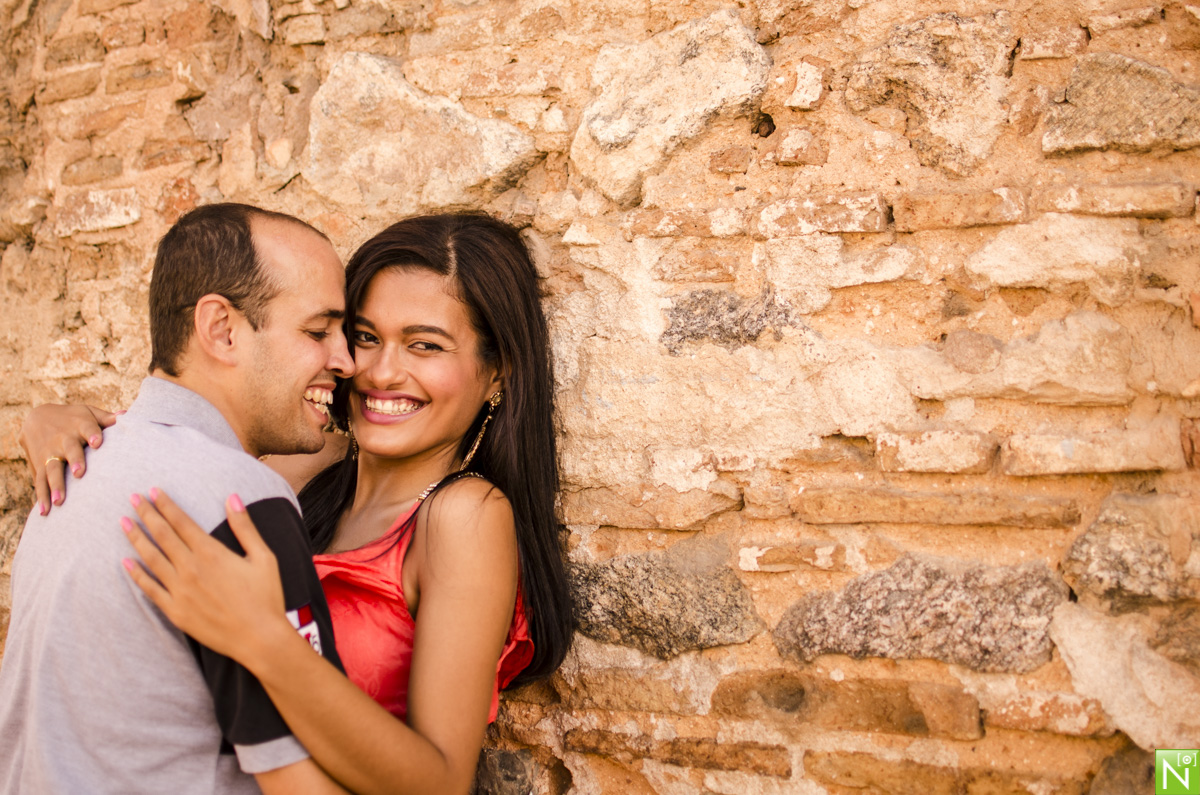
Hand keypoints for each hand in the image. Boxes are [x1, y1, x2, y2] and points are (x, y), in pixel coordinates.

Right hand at [20, 404, 117, 514]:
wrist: (36, 417)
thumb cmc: (72, 418)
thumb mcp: (87, 413)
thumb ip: (105, 418)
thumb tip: (126, 415)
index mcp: (80, 425)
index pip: (87, 427)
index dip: (92, 434)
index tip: (97, 442)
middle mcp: (64, 439)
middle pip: (70, 450)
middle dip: (75, 460)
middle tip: (80, 473)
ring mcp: (50, 453)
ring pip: (52, 468)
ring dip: (56, 484)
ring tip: (60, 501)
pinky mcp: (39, 464)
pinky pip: (40, 480)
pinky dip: (42, 495)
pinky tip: (44, 511)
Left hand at [122, 488, 289, 665]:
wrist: (260, 639)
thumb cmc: (266, 597)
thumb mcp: (264, 557)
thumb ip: (245, 527)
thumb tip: (232, 498)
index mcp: (211, 553)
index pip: (182, 522)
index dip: (166, 505)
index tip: (153, 491)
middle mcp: (191, 569)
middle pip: (162, 535)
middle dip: (147, 514)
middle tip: (133, 498)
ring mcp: (180, 591)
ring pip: (151, 558)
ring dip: (136, 538)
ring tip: (124, 522)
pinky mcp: (176, 611)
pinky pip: (150, 589)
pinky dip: (137, 574)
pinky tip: (126, 562)